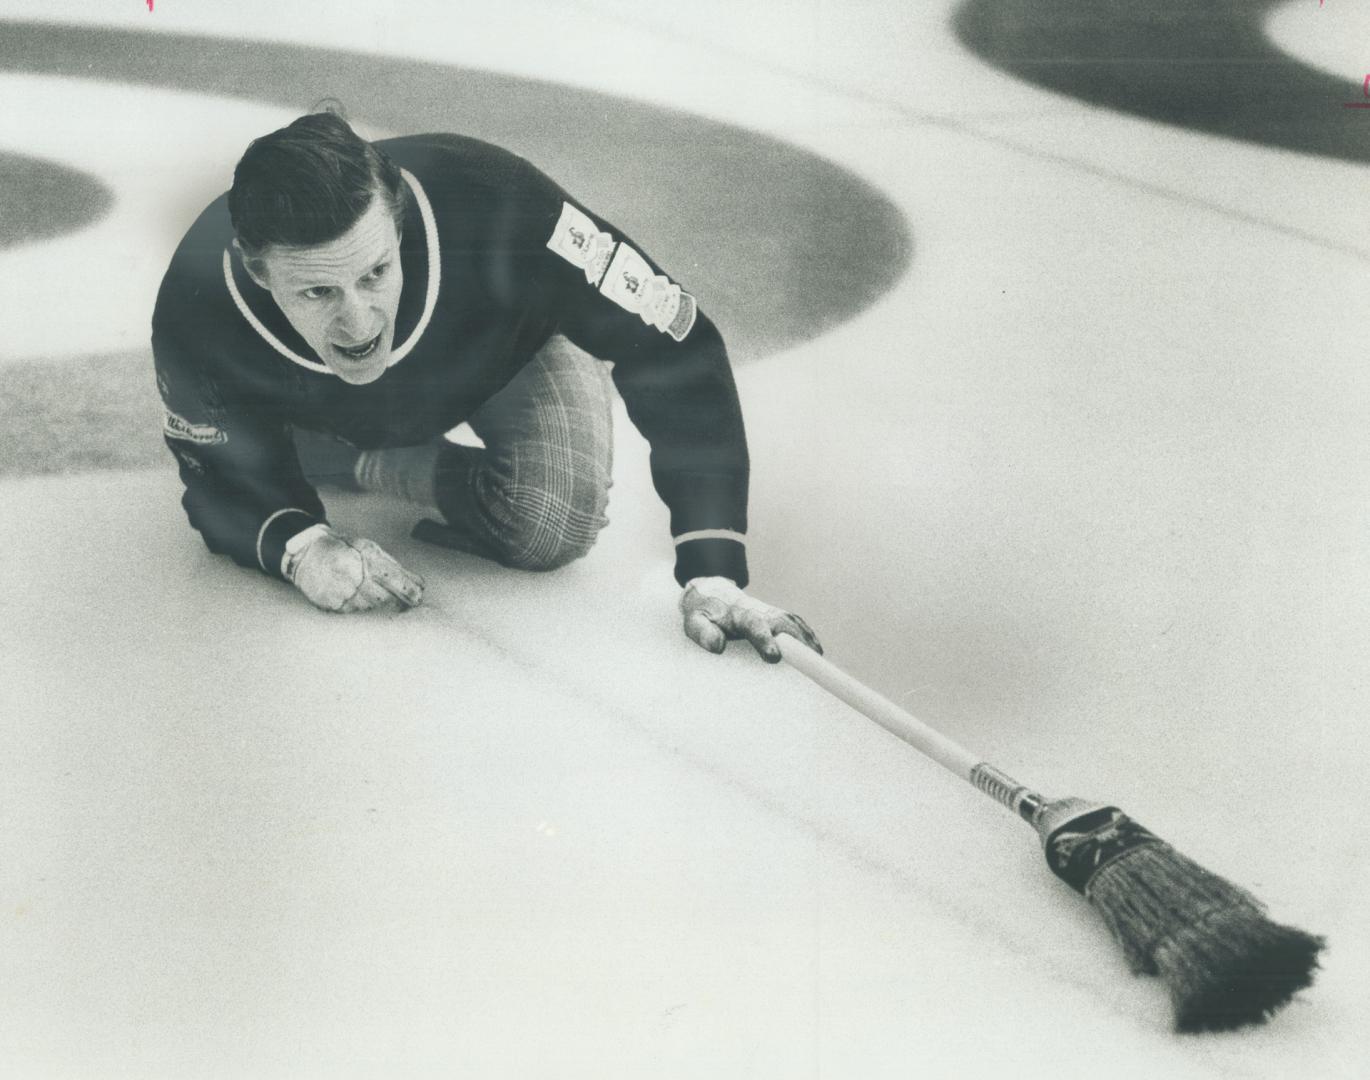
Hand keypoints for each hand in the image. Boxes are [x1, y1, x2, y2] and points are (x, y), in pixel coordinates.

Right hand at [284, 524, 423, 612]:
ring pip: (370, 608)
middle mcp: (351, 575)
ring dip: (380, 606)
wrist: (307, 553)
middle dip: (397, 602)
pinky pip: (354, 613)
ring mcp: (340, 591)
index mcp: (362, 558)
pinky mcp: (331, 604)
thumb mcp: (369, 549)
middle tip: (406, 604)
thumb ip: (394, 567)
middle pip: (383, 598)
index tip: (418, 597)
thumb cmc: (344, 550)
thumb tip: (419, 584)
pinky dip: (362, 609)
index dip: (407, 590)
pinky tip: (361, 601)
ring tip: (379, 599)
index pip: (392, 578)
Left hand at [679, 576, 821, 662]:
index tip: (774, 655)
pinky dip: (806, 633)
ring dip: (806, 637)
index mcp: (738, 613)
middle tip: (810, 659)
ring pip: (791, 621)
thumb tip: (717, 647)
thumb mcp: (693, 621)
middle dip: (797, 639)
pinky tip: (815, 648)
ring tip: (818, 658)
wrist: (711, 591)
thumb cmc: (702, 611)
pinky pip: (794, 621)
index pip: (754, 625)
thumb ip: (703, 633)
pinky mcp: (774, 614)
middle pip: (782, 621)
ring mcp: (768, 610)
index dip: (765, 639)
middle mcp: (758, 610)